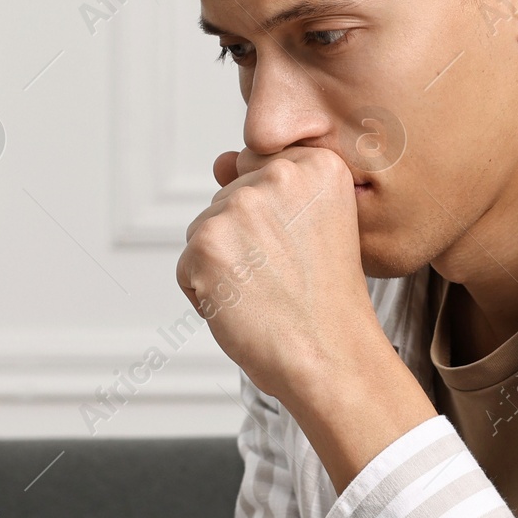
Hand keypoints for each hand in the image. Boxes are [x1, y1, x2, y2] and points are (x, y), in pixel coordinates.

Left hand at [178, 146, 384, 402]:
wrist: (331, 357)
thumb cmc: (326, 303)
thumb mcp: (319, 225)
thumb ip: (274, 187)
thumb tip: (220, 160)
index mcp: (317, 163)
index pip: (260, 173)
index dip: (275, 223)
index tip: (301, 251)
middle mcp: (278, 175)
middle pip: (229, 200)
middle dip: (245, 243)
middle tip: (286, 277)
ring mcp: (239, 207)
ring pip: (204, 231)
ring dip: (224, 267)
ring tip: (267, 293)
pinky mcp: (206, 243)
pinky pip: (186, 267)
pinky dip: (206, 296)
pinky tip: (245, 308)